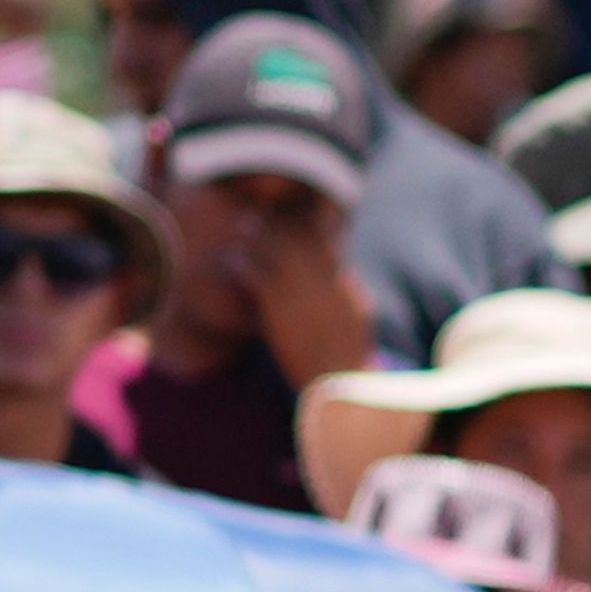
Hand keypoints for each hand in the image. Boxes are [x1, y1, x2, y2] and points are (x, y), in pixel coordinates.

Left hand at [240, 206, 372, 389]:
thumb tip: (345, 272)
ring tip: (244, 228)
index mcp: (340, 278)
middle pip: (294, 234)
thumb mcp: (360, 315)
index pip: (322, 238)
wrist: (336, 379)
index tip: (291, 216)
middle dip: (278, 220)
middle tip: (261, 212)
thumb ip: (351, 288)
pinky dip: (240, 263)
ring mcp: (296, 287)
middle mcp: (318, 276)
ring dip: (257, 234)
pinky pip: (252, 271)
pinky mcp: (274, 303)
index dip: (305, 221)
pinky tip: (230, 261)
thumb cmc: (349, 353)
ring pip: (271, 245)